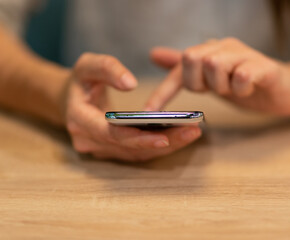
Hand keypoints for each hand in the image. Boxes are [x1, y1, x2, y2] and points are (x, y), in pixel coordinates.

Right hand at [65, 53, 201, 161]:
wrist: (70, 100)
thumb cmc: (80, 81)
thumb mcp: (87, 65)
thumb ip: (106, 68)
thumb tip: (131, 83)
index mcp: (80, 120)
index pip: (110, 134)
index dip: (137, 137)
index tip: (165, 135)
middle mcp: (89, 141)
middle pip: (130, 147)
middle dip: (163, 142)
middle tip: (192, 132)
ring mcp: (101, 149)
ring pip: (138, 154)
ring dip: (166, 146)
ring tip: (192, 132)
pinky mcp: (113, 151)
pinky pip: (139, 152)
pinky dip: (160, 146)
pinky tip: (181, 135)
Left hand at [145, 38, 289, 115]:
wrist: (286, 89)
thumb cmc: (246, 84)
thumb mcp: (209, 79)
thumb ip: (183, 68)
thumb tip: (153, 54)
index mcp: (210, 50)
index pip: (178, 66)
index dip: (163, 91)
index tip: (149, 113)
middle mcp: (225, 46)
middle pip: (193, 58)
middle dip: (198, 82)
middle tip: (214, 91)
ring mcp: (246, 54)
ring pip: (214, 65)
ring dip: (221, 86)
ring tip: (234, 90)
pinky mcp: (265, 67)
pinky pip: (242, 75)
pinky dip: (241, 88)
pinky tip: (248, 90)